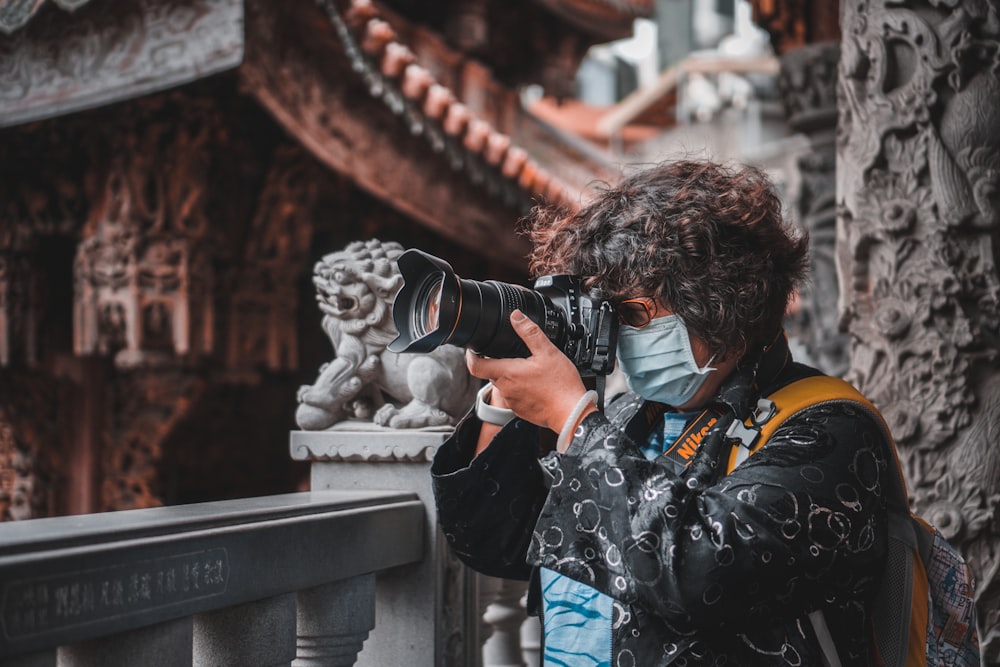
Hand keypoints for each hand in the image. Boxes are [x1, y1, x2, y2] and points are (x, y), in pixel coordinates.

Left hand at [466, 309, 590, 433]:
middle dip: (497, 362)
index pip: (475, 366)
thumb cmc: (561, 386)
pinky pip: (515, 396)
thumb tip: (516, 317)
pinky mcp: (521, 410)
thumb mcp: (547, 352)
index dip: (470, 355)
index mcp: (507, 373)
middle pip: (491, 373)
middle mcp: (505, 389)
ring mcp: (512, 402)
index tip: (473, 349)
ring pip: (504, 384)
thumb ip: (529, 332)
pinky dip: (521, 388)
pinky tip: (536, 384)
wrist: (572, 414)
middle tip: (512, 354)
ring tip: (529, 369)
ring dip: (511, 375)